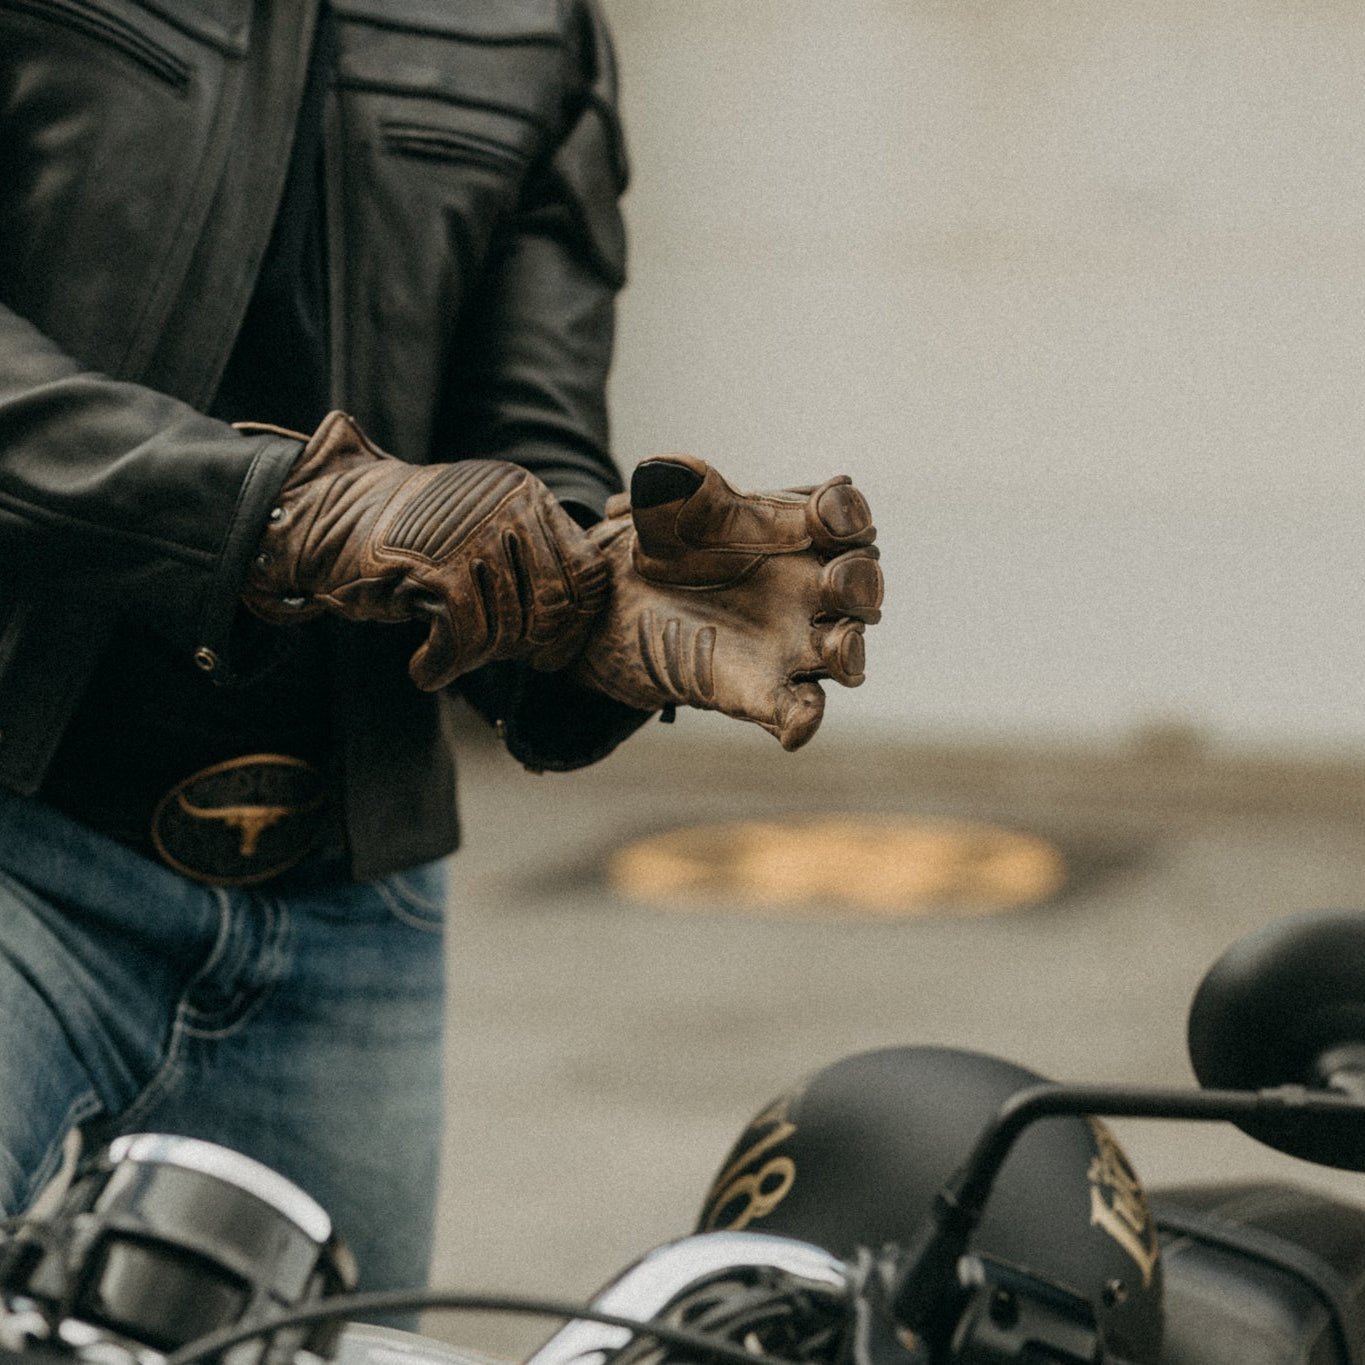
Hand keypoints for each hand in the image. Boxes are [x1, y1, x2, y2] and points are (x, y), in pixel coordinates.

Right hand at [240, 411, 607, 689]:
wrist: (321, 514)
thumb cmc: (404, 537)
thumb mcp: (480, 534)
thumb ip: (527, 565)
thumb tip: (571, 634)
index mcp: (527, 494)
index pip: (586, 572)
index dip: (574, 625)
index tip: (548, 653)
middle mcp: (508, 505)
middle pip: (552, 607)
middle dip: (522, 646)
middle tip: (483, 653)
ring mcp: (474, 533)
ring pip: (509, 628)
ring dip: (475, 658)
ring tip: (446, 655)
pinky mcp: (435, 565)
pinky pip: (464, 638)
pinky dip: (443, 664)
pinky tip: (424, 668)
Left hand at [572, 454, 882, 748]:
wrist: (630, 602)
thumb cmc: (669, 545)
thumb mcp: (663, 511)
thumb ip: (672, 490)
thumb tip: (666, 472)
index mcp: (801, 532)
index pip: (846, 518)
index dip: (845, 514)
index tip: (822, 514)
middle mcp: (813, 588)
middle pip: (862, 586)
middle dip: (859, 583)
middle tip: (835, 579)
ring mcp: (796, 642)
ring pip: (847, 651)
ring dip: (850, 649)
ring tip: (837, 646)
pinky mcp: (766, 690)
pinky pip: (799, 709)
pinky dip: (804, 720)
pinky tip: (796, 726)